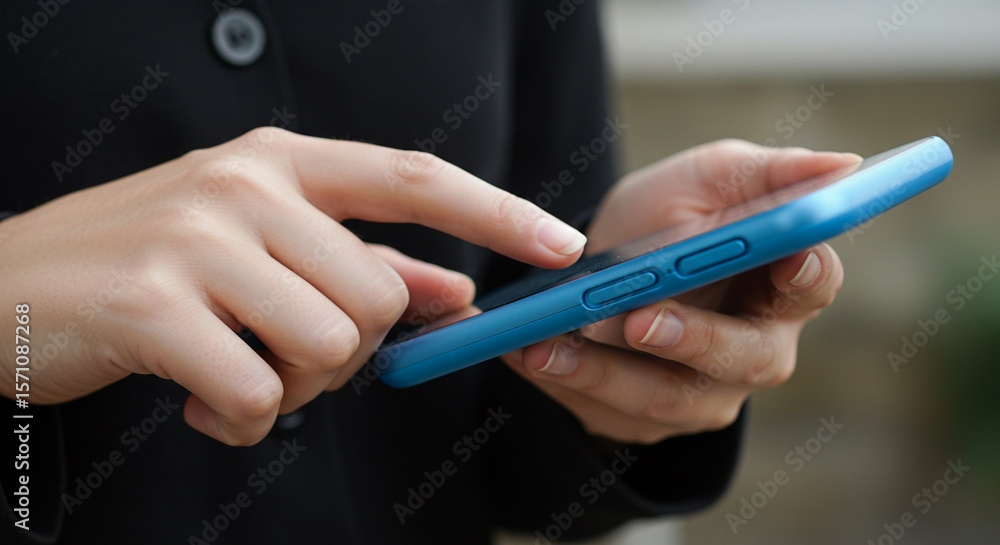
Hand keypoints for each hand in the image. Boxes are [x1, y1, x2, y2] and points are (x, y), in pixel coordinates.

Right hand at [0, 127, 586, 444]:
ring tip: (239, 375)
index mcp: (276, 161)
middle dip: (349, 354)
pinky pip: (261, 394)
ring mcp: (196, 239)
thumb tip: (452, 289)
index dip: (495, 211)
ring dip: (297, 387)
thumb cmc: (147, 270)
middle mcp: (242, 185)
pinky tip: (202, 402)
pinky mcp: (155, 305)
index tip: (559, 242)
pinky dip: (243, 421)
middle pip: (377, 295)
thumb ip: (360, 263)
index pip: (412, 176)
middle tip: (288, 360)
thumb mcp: (258, 247)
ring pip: (330, 345)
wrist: (1, 290)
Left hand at [502, 139, 858, 443]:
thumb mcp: (706, 180)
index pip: (814, 283)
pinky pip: (612, 415)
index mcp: (782, 284)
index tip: (787, 259)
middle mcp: (756, 348)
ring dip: (602, 372)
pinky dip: (567, 385)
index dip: (805, 275)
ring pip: (667, 398)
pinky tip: (529, 358)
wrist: (600, 270)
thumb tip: (843, 163)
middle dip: (688, 339)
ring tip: (543, 345)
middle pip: (742, 358)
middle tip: (635, 319)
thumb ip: (765, 174)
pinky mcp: (652, 418)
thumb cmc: (665, 220)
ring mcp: (706, 393)